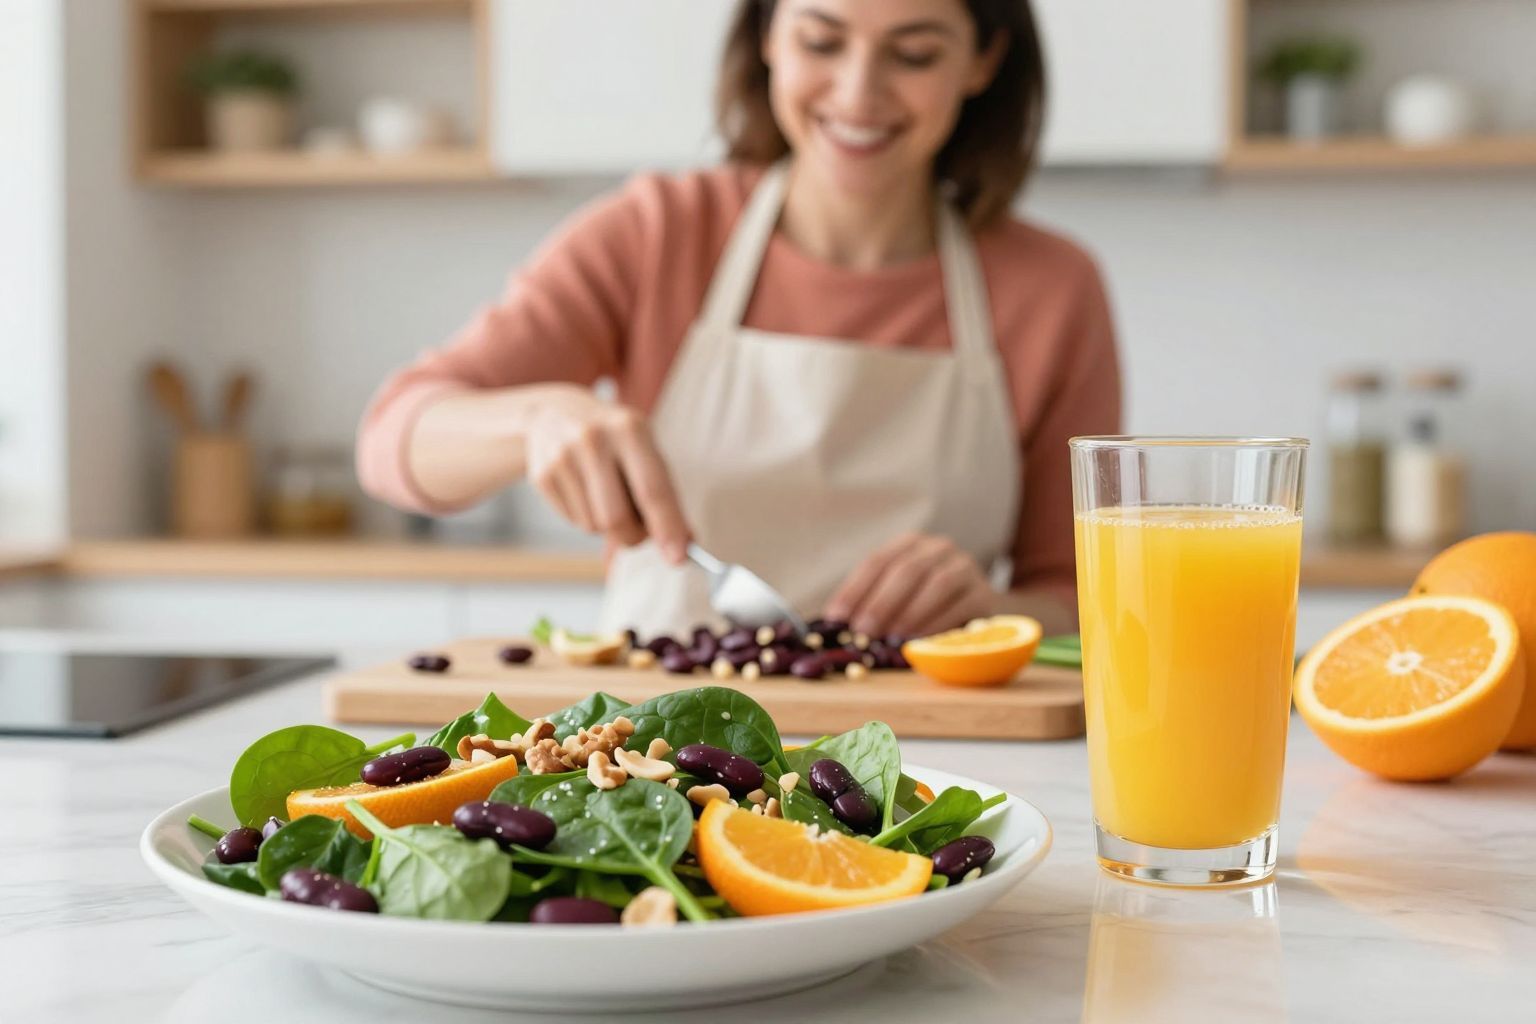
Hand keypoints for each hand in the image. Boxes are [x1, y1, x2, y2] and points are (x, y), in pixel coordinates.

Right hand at [524, 386, 690, 562]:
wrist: (554, 413)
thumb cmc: (612, 439)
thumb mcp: (643, 450)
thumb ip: (665, 495)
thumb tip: (683, 543)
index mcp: (629, 430)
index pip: (652, 490)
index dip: (667, 527)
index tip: (678, 557)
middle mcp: (594, 440)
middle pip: (617, 518)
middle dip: (632, 537)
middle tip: (638, 532)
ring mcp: (563, 456)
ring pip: (594, 526)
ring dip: (606, 525)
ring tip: (605, 495)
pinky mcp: (542, 474)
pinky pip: (573, 522)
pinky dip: (585, 517)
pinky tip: (583, 491)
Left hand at [824, 532, 993, 637]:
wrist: (978, 608)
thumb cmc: (926, 605)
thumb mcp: (897, 597)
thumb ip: (869, 605)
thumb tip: (833, 626)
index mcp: (909, 544)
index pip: (877, 562)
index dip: (854, 590)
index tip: (836, 619)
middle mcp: (938, 548)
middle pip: (906, 570)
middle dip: (881, 603)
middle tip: (863, 632)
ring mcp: (965, 567)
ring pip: (936, 583)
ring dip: (910, 614)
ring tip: (890, 639)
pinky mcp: (983, 593)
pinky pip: (959, 606)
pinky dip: (936, 625)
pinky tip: (919, 641)